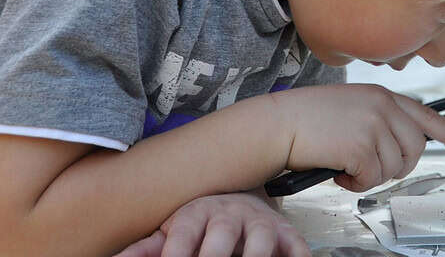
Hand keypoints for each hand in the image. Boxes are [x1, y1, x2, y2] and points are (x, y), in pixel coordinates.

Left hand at [114, 192, 306, 256]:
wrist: (242, 194)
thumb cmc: (203, 221)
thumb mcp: (172, 229)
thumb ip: (146, 248)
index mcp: (197, 214)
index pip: (183, 237)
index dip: (176, 254)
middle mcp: (230, 217)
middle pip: (222, 238)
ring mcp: (261, 225)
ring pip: (262, 241)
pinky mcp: (288, 235)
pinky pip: (298, 248)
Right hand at [274, 84, 444, 192]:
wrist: (277, 124)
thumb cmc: (305, 119)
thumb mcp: (351, 106)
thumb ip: (379, 116)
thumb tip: (401, 144)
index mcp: (381, 95)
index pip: (428, 115)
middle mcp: (382, 107)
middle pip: (415, 149)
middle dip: (397, 166)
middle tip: (369, 168)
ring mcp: (373, 126)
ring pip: (394, 168)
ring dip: (370, 176)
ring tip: (346, 165)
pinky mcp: (361, 147)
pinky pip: (372, 180)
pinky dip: (355, 184)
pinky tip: (338, 172)